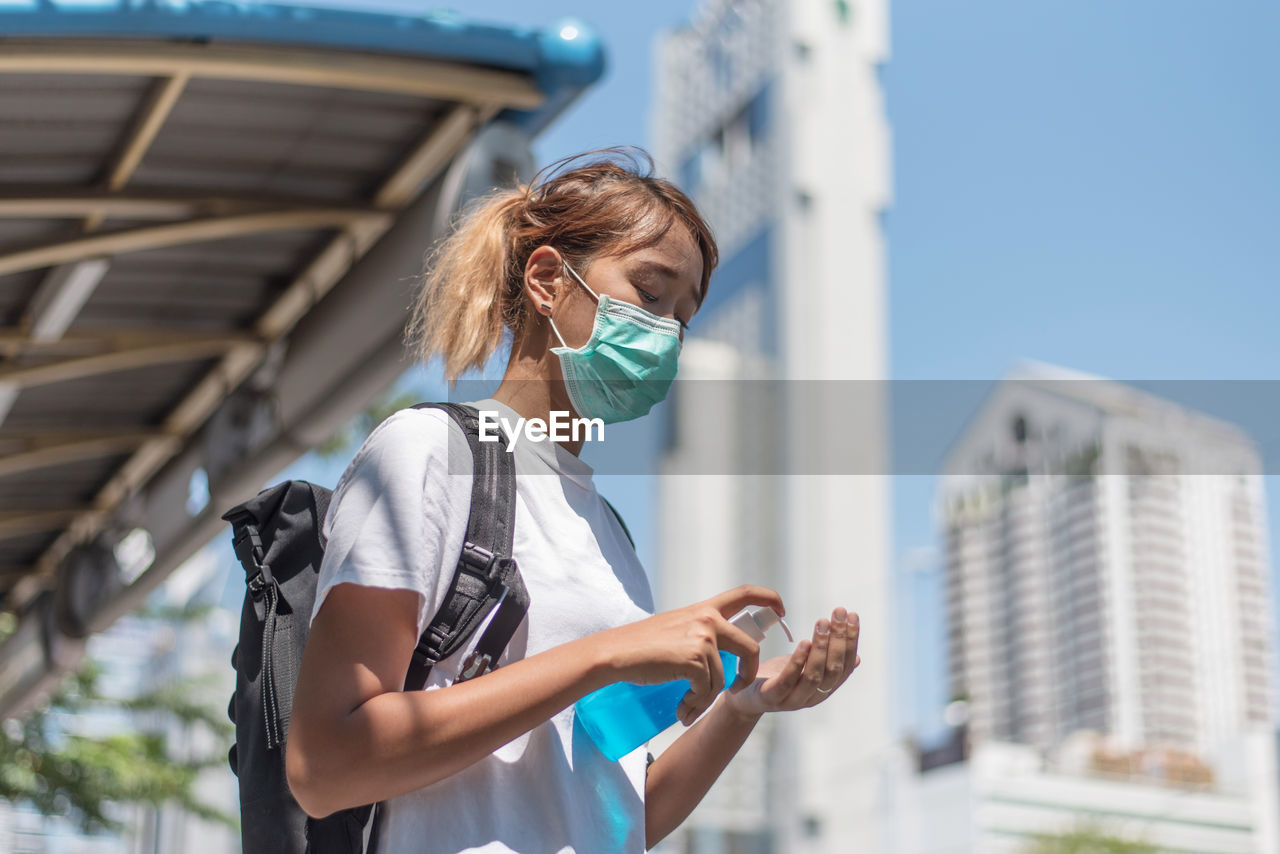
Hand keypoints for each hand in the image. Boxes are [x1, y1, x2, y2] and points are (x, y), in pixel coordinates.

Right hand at [595, 585, 784, 724]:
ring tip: (687, 707)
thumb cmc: (640, 646)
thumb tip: (715, 653)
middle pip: (750, 646)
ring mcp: (703, 638)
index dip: (769, 599)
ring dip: (706, 699)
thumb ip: (698, 633)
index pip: (744, 593)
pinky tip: (681, 708)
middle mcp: (707, 619)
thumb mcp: (675, 628)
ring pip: (723, 678)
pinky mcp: (695, 659)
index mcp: (704, 609)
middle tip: (738, 688)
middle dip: (750, 672)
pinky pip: (707, 690)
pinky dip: (695, 703)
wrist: (615, 654)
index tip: (782, 610)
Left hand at [722, 607, 859, 718]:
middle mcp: (813, 697)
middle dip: (839, 639)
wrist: (743, 698)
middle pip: (833, 669)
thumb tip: (858, 658)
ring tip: (822, 622)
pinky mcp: (771, 698)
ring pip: (814, 675)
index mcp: (824, 689)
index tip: (852, 615)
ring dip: (821, 646)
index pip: (845, 665)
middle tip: (838, 612)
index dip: (851, 640)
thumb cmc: (776, 678)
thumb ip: (826, 663)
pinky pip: (788, 680)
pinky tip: (804, 642)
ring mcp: (792, 700)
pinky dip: (798, 661)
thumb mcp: (804, 668)